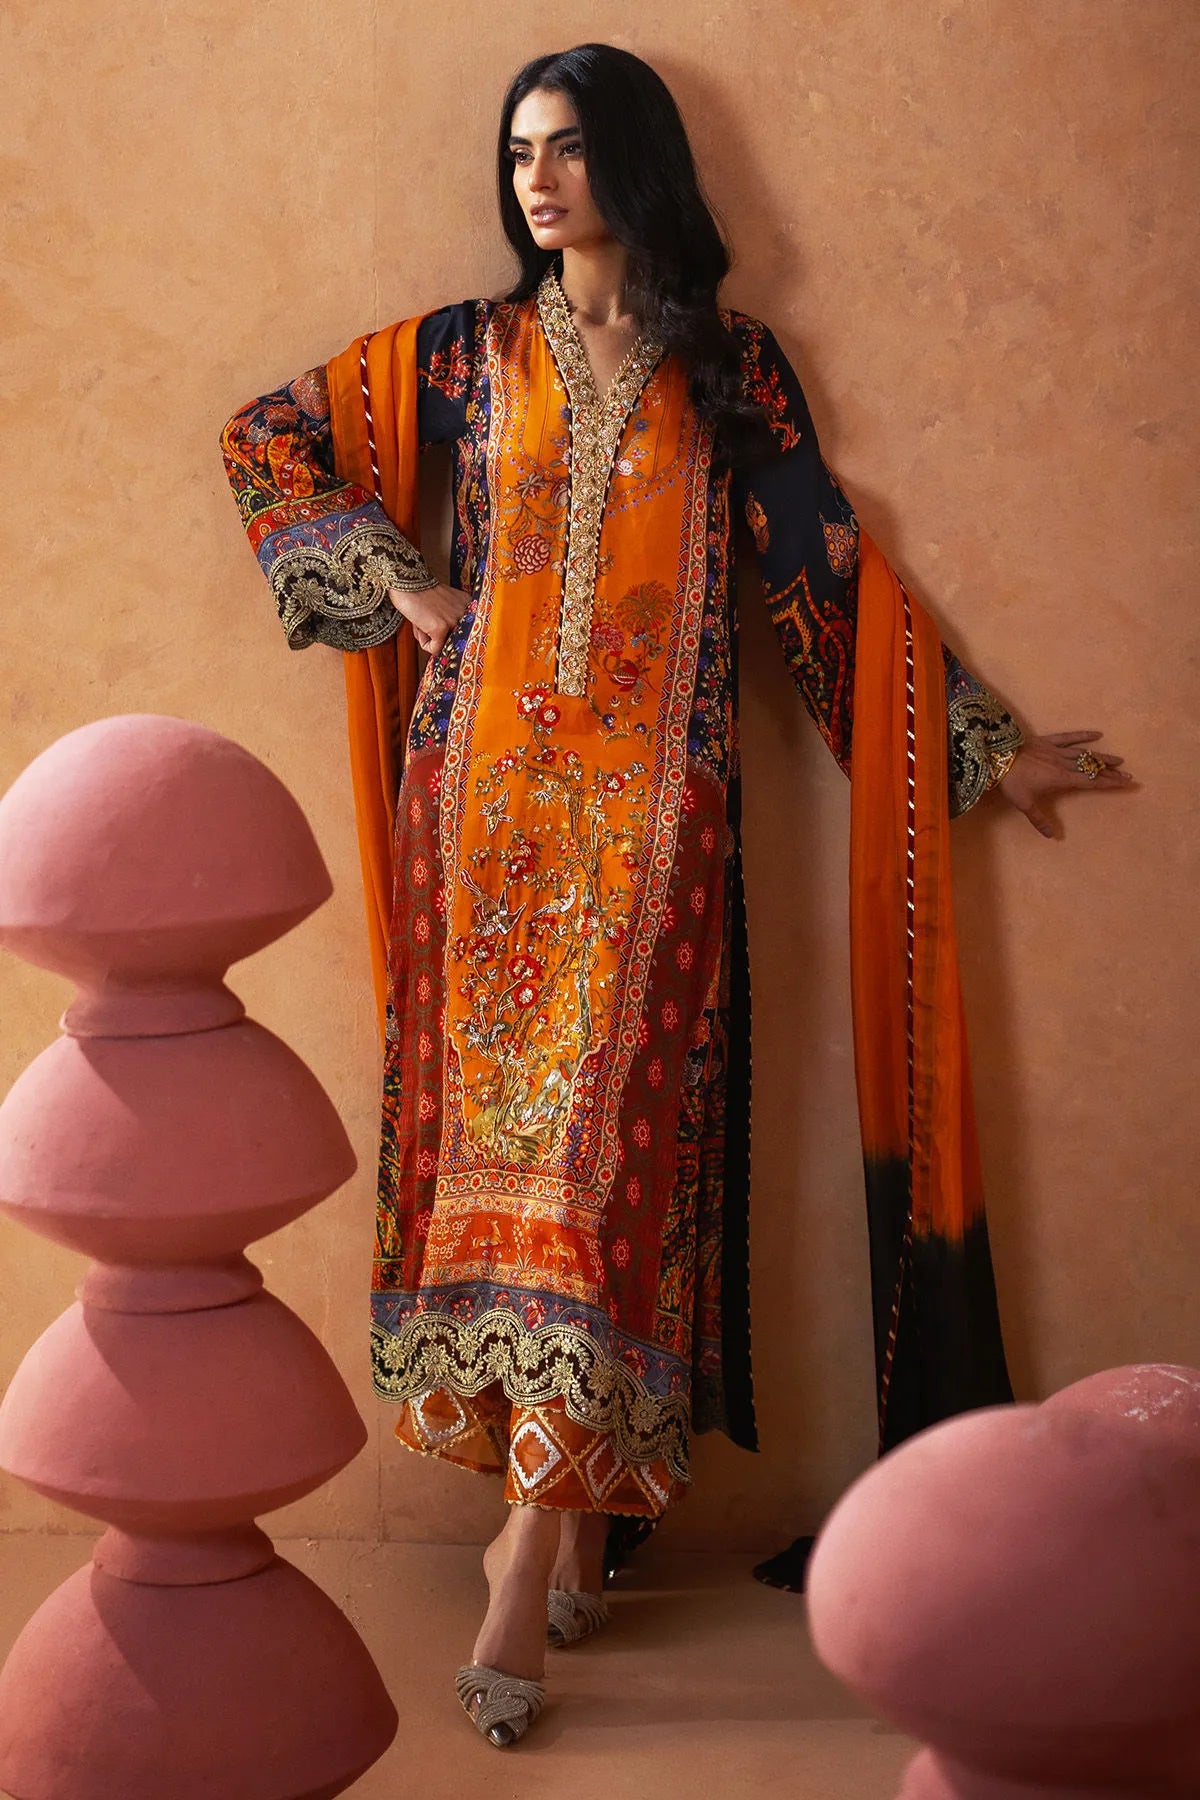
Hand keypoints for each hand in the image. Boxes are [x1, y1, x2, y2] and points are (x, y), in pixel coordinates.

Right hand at [388, 582, 467, 655]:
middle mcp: (465, 613)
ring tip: (422, 620)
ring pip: (443, 645)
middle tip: (425, 619)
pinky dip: (424, 643)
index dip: (445, 629)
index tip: (434, 617)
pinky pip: (434, 649)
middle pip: (453, 639)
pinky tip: (419, 626)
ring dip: (429, 637)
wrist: (406, 581)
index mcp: (468, 604)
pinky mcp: (441, 628)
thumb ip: (449, 618)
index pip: (461, 631)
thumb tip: (445, 645)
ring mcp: (454, 621)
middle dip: (437, 635)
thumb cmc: (420, 591)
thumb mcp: (443, 603)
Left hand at [998, 730, 1133, 837]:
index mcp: (1061, 779)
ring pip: (1084, 753)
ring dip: (1101, 756)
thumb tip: (1050, 836)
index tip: (1126, 783)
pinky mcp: (1047, 740)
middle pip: (1092, 768)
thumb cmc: (1011, 781)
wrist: (996, 757)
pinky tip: (1097, 733)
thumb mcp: (1024, 804)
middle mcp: (1063, 764)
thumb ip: (1039, 819)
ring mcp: (1056, 750)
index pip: (1091, 782)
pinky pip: (1068, 737)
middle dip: (1111, 772)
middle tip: (1128, 774)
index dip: (1109, 783)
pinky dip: (1083, 735)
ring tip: (1118, 759)